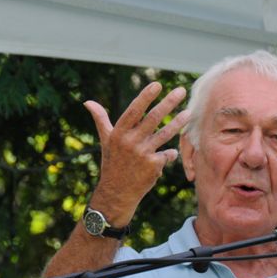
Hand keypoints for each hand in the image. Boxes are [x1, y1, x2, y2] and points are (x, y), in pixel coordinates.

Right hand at [84, 82, 191, 223]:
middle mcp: (130, 141)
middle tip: (181, 91)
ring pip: (164, 134)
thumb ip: (100, 119)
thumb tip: (87, 102)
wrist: (117, 192)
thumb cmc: (112, 163)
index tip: (157, 84)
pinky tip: (169, 155)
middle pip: (153, 118)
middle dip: (168, 103)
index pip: (134, 110)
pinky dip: (170, 154)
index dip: (146, 97)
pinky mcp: (153, 166)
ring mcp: (142, 153)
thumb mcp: (105, 140)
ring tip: (189, 113)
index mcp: (119, 132)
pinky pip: (167, 154)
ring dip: (178, 123)